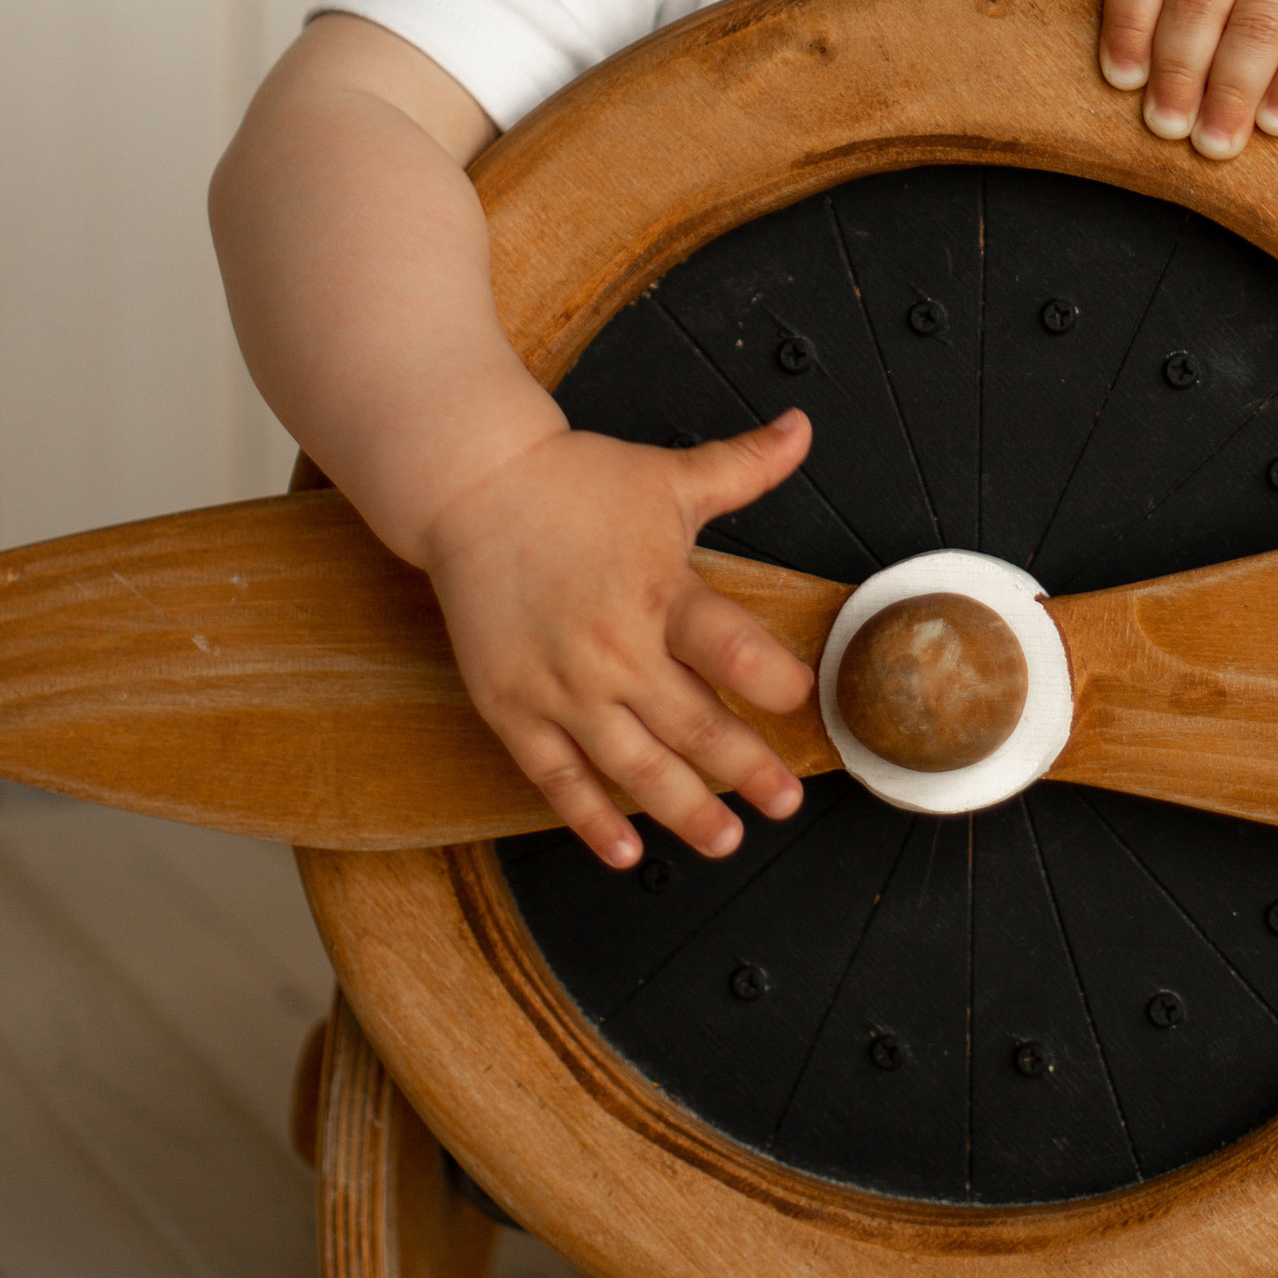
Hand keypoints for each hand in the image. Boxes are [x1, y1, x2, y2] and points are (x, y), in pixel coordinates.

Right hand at [417, 411, 817, 867]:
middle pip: (695, 726)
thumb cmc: (574, 484)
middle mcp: (615, 649)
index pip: (733, 652)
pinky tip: (622, 849)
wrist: (472, 488)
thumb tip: (801, 428)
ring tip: (725, 838)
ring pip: (635, 766)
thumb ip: (744, 466)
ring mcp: (562, 686)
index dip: (776, 684)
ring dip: (684, 810)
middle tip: (785, 800)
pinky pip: (558, 779)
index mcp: (661, 592)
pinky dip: (591, 820)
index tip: (805, 704)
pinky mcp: (514, 707)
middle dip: (748, 771)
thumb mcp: (667, 475)